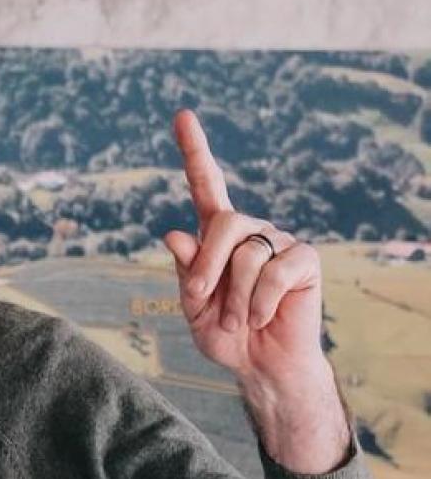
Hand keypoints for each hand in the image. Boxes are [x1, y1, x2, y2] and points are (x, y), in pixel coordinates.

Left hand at [161, 109, 348, 473]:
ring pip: (248, 253)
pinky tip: (261, 317)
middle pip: (224, 223)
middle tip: (203, 301)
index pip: (207, 184)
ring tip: (239, 319)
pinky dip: (259, 302)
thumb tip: (173, 233)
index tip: (181, 114)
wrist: (260, 365)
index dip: (194, 150)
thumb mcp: (193, 306)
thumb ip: (185, 272)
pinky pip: (275, 271)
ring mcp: (280, 241)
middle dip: (207, 267)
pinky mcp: (305, 259)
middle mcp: (250, 230)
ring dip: (234, 296)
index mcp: (218, 235)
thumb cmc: (225, 335)